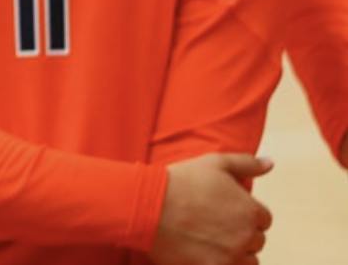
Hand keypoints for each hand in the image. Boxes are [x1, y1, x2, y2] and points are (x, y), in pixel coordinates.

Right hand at [150, 153, 273, 264]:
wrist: (148, 205)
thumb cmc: (180, 182)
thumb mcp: (214, 163)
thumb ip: (246, 164)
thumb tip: (270, 163)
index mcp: (250, 210)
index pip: (263, 219)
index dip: (246, 214)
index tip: (226, 211)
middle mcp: (246, 236)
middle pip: (257, 241)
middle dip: (241, 234)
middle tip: (216, 225)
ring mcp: (230, 256)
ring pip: (248, 261)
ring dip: (236, 253)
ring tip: (213, 242)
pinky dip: (221, 263)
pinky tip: (205, 254)